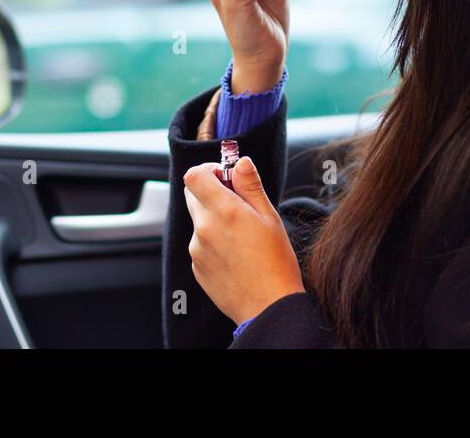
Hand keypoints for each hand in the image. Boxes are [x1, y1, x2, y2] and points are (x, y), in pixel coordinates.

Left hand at [183, 155, 304, 324]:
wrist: (268, 307)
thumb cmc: (275, 262)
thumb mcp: (270, 217)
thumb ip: (250, 186)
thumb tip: (241, 162)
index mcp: (223, 211)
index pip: (194, 176)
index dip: (208, 170)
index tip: (225, 176)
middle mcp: (203, 228)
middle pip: (193, 196)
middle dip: (212, 193)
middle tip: (238, 205)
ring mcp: (197, 250)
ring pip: (199, 222)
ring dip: (214, 220)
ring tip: (242, 237)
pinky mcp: (196, 268)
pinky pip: (200, 245)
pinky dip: (214, 242)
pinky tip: (236, 255)